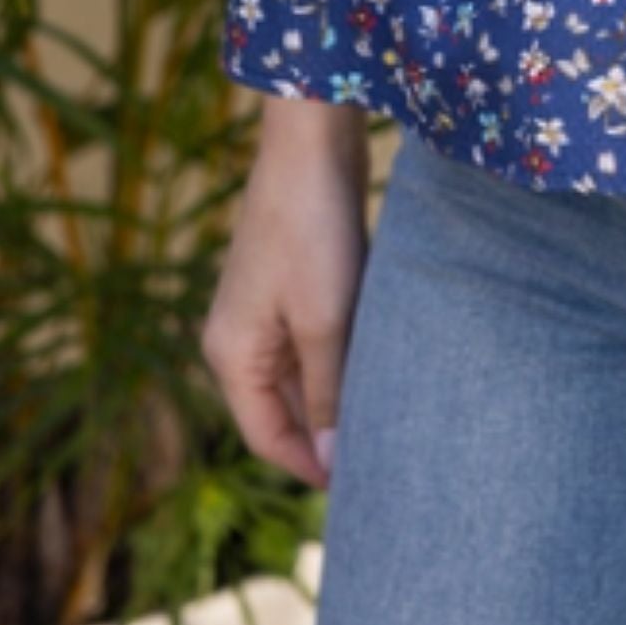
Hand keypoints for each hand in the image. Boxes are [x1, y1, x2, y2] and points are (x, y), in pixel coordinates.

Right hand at [200, 101, 371, 490]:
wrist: (314, 138)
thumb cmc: (313, 228)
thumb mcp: (324, 319)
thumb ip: (329, 390)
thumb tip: (331, 459)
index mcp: (233, 354)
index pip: (267, 436)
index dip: (311, 465)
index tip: (364, 486)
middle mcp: (241, 337)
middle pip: (285, 408)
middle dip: (329, 431)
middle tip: (386, 453)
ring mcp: (265, 308)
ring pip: (306, 374)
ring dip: (342, 391)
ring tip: (393, 414)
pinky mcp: (293, 282)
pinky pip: (317, 339)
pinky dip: (345, 355)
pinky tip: (385, 361)